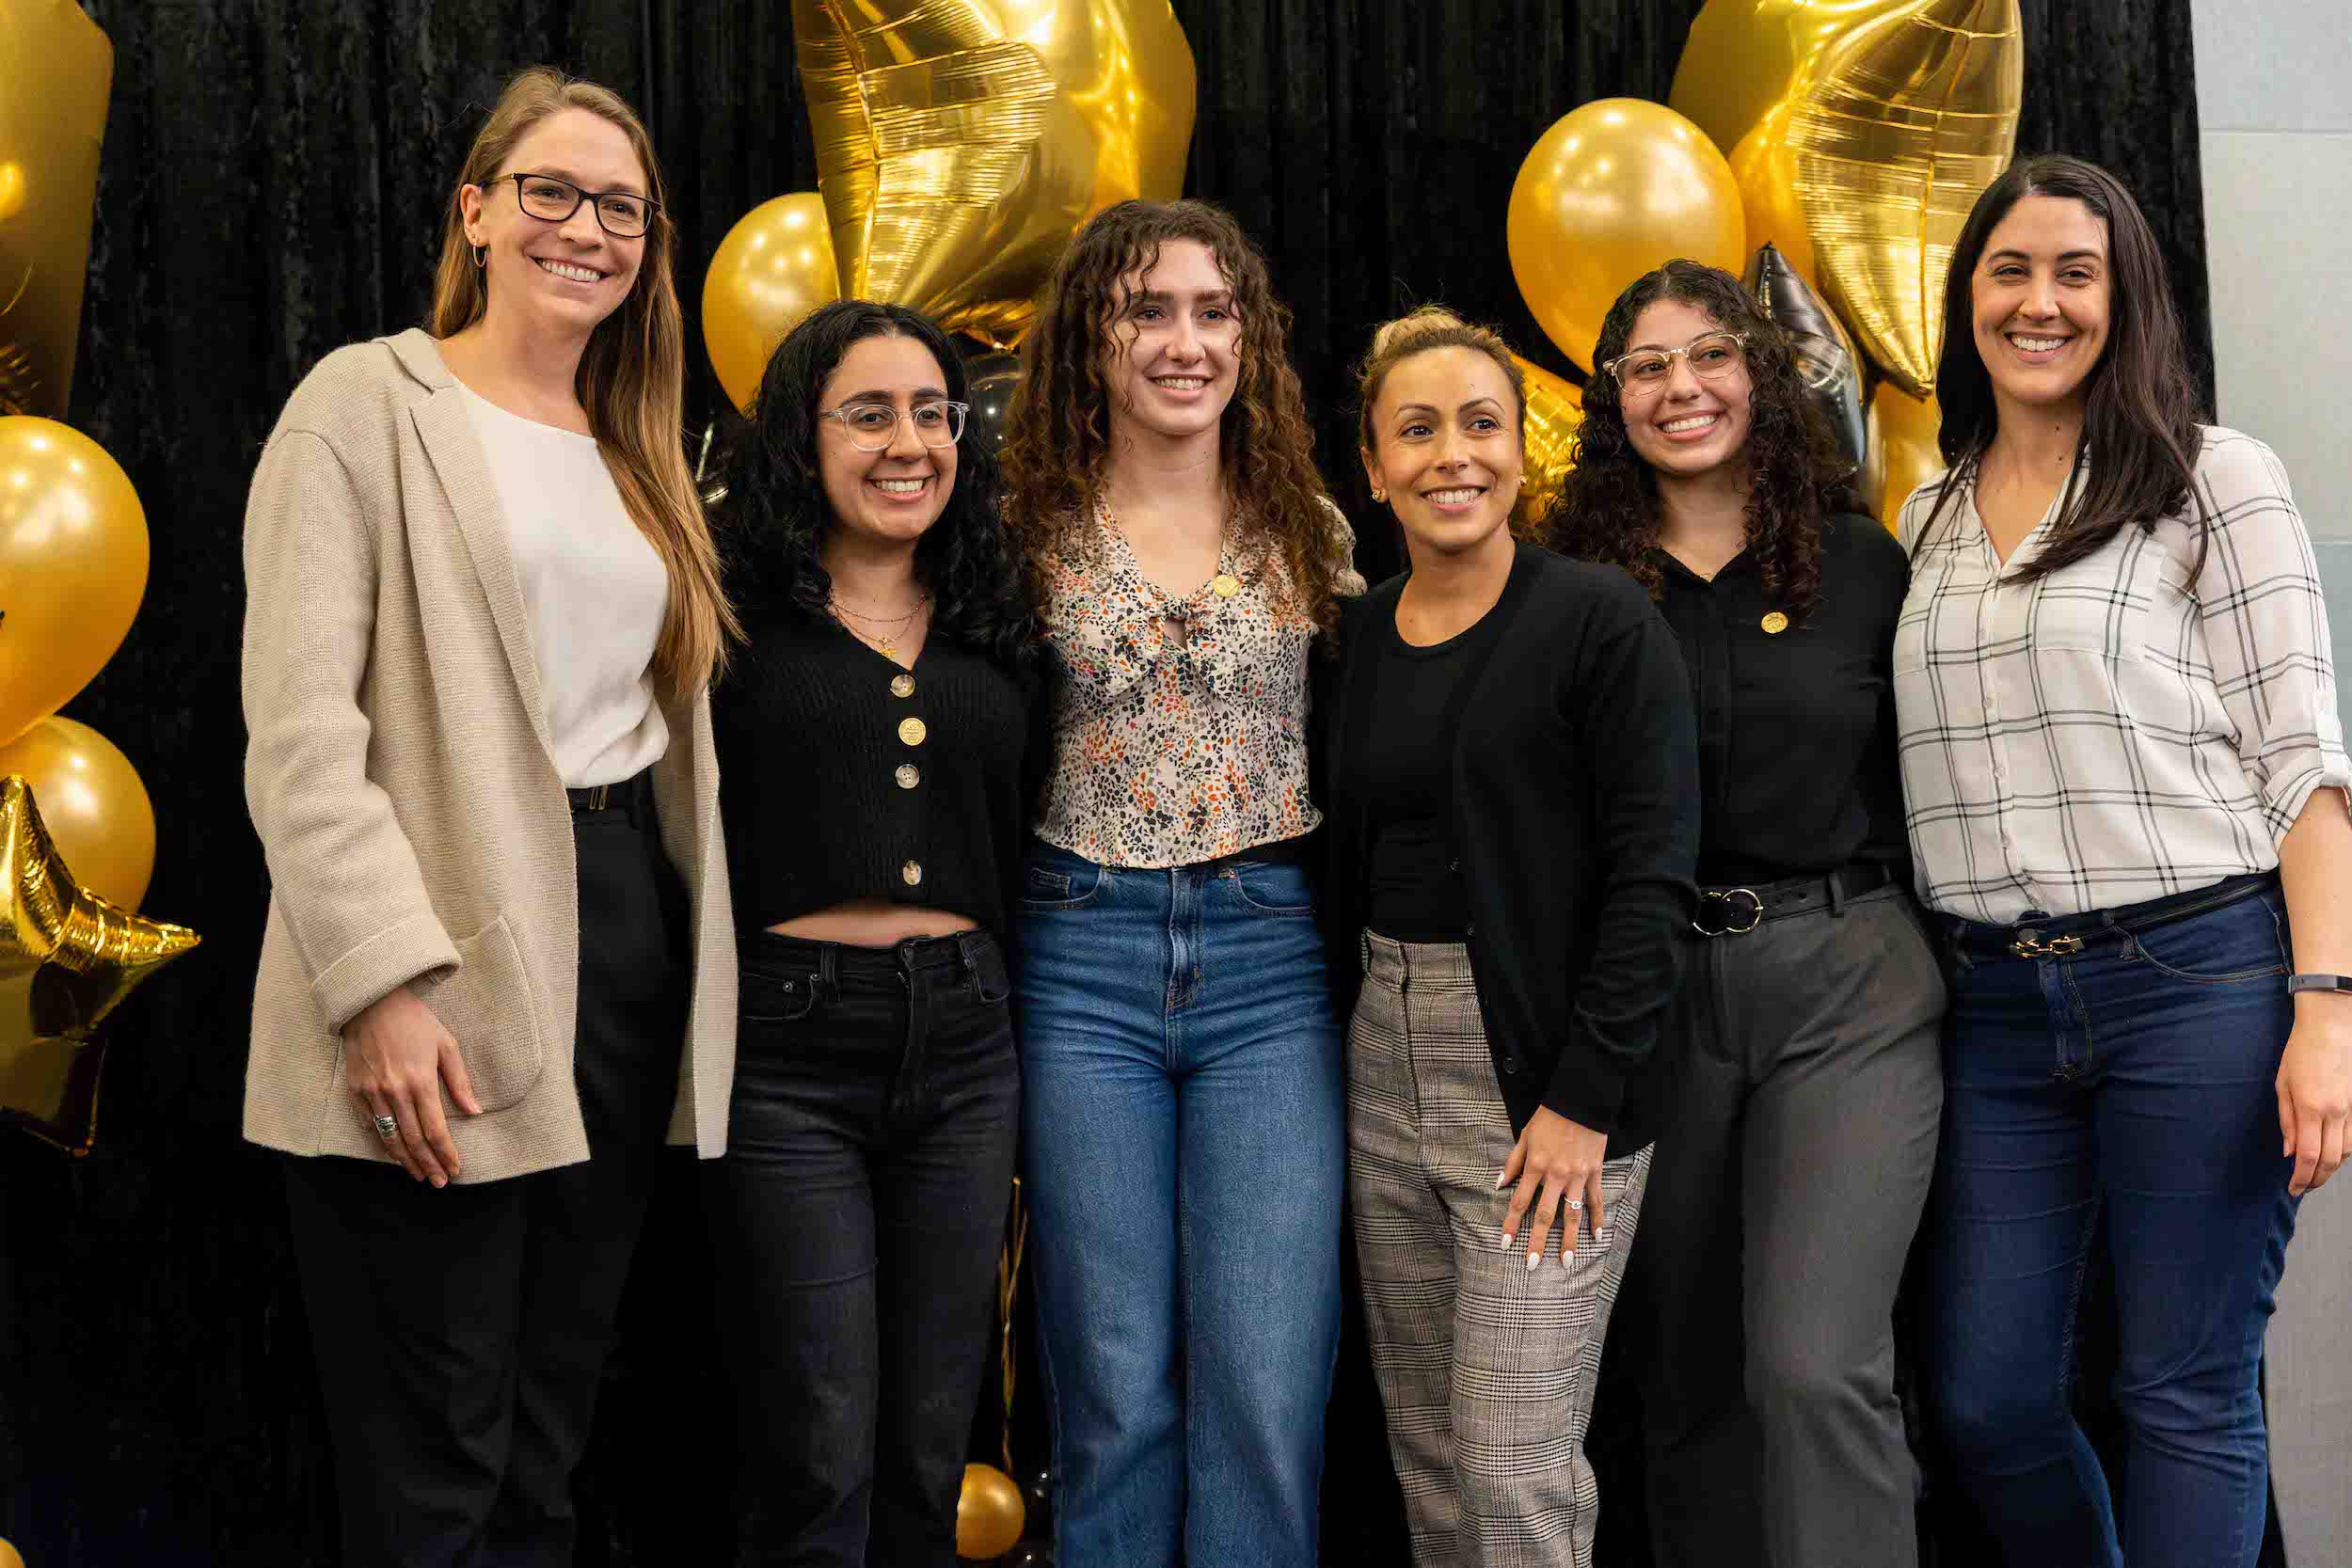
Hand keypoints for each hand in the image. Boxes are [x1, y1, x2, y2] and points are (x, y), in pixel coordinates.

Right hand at [344, 986, 481, 1186]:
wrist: (372, 1004)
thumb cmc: (415, 1022)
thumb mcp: (446, 1045)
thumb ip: (460, 1081)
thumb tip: (475, 1111)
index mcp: (421, 1081)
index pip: (435, 1129)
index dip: (446, 1153)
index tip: (455, 1168)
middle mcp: (394, 1091)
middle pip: (413, 1140)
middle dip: (429, 1164)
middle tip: (439, 1181)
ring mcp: (371, 1093)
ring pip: (390, 1137)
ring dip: (405, 1160)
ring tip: (419, 1175)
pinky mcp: (355, 1091)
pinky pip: (369, 1125)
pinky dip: (383, 1143)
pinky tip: (394, 1153)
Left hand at [1498, 1106, 1608, 1269]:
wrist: (1581, 1101)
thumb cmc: (1549, 1117)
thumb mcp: (1525, 1136)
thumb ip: (1512, 1162)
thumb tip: (1499, 1185)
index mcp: (1535, 1166)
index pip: (1520, 1202)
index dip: (1511, 1224)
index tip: (1506, 1244)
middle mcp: (1555, 1175)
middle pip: (1545, 1215)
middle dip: (1537, 1241)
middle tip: (1532, 1264)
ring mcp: (1577, 1176)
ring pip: (1572, 1214)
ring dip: (1569, 1240)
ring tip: (1566, 1261)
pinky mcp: (1594, 1173)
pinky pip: (1596, 1201)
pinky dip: (1598, 1219)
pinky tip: (1597, 1237)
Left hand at [2277, 1004, 2351, 1195]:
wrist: (2332, 1029)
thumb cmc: (2301, 1052)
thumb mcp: (2282, 1085)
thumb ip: (2287, 1122)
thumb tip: (2290, 1152)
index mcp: (2310, 1108)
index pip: (2309, 1156)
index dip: (2301, 1178)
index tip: (2293, 1188)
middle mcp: (2335, 1113)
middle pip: (2331, 1161)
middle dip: (2316, 1180)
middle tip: (2302, 1188)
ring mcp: (2351, 1110)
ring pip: (2345, 1152)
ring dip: (2330, 1170)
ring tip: (2314, 1177)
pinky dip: (2342, 1153)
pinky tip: (2330, 1157)